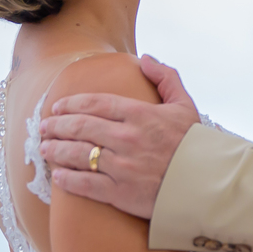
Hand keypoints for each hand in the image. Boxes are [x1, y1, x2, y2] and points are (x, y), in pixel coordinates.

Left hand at [39, 57, 199, 218]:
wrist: (209, 186)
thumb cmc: (196, 145)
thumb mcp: (185, 105)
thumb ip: (166, 77)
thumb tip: (144, 59)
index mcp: (139, 115)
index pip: (94, 104)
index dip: (71, 104)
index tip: (57, 108)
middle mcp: (126, 138)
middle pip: (80, 127)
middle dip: (57, 126)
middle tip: (43, 127)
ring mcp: (122, 166)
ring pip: (77, 155)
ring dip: (55, 150)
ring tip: (44, 148)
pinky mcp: (121, 193)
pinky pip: (86, 184)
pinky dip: (68, 180)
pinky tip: (58, 176)